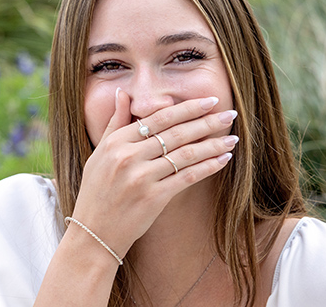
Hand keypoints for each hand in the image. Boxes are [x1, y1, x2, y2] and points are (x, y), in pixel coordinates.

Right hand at [69, 88, 236, 258]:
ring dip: (213, 144)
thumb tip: (123, 93)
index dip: (187, 108)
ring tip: (232, 138)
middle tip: (229, 113)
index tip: (209, 100)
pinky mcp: (154, 198)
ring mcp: (141, 177)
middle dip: (206, 121)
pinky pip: (187, 177)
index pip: (159, 118)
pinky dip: (208, 167)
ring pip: (185, 154)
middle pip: (176, 133)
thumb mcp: (99, 152)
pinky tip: (223, 159)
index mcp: (116, 142)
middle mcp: (128, 157)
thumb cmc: (96, 191)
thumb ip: (114, 122)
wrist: (93, 233)